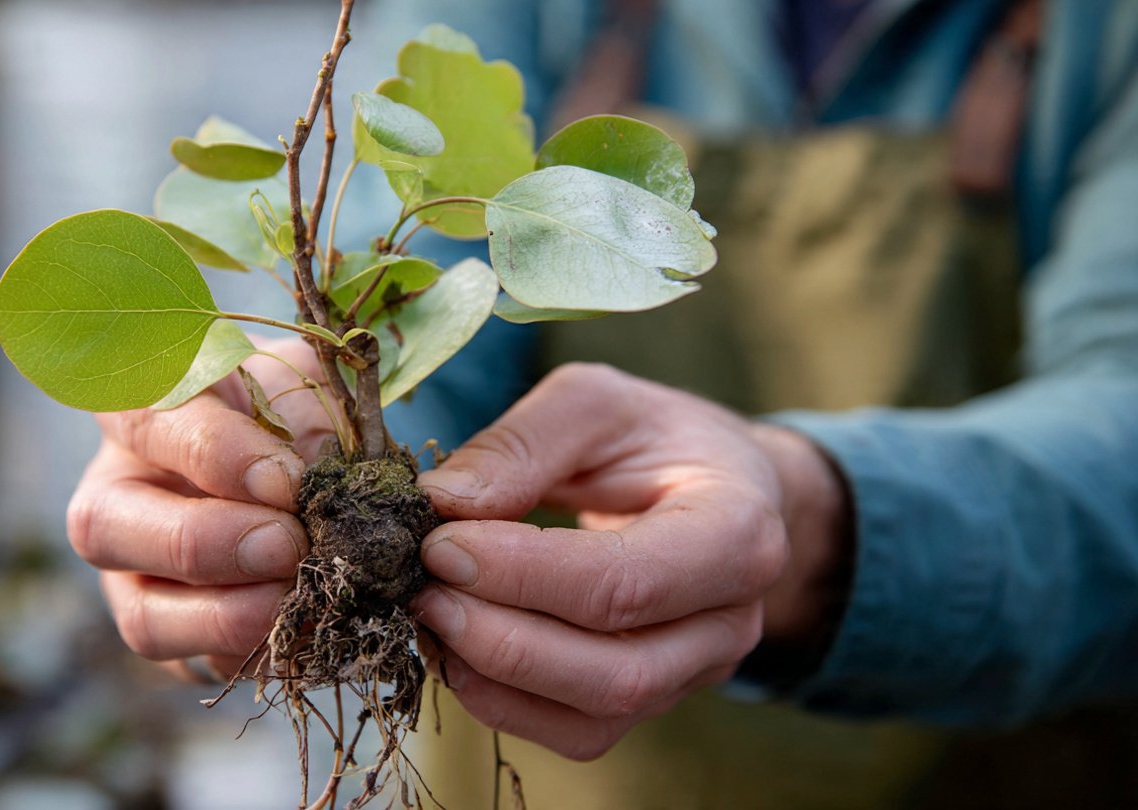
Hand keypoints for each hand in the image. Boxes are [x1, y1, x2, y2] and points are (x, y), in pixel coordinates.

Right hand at [66, 338, 335, 681]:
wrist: (296, 465)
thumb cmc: (284, 408)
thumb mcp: (299, 384)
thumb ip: (303, 417)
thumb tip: (313, 479)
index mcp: (139, 411)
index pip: (144, 422)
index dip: (214, 456)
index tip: (285, 481)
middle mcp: (114, 494)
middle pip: (104, 529)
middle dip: (205, 545)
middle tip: (289, 545)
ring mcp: (132, 575)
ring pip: (142, 617)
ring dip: (228, 618)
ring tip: (301, 597)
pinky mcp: (174, 635)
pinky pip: (198, 667)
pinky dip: (257, 655)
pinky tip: (308, 628)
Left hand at [410, 363, 850, 759]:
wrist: (715, 484)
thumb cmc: (655, 437)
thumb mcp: (595, 402)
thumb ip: (522, 444)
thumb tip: (444, 502)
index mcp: (738, 530)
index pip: (626, 582)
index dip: (523, 573)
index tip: (440, 544)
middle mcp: (729, 619)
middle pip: (613, 671)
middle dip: (500, 638)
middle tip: (422, 589)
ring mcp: (694, 671)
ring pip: (591, 716)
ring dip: (493, 676)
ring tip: (431, 617)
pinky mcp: (651, 698)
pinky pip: (576, 733)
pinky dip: (502, 702)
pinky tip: (456, 650)